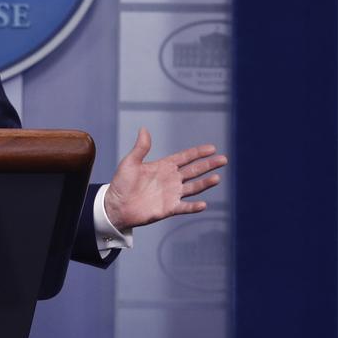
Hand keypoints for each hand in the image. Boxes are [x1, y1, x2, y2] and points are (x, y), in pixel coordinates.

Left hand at [103, 127, 226, 230]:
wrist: (115, 206)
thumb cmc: (121, 184)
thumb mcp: (130, 162)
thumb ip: (141, 148)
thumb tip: (144, 129)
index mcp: (163, 166)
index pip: (185, 157)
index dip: (198, 153)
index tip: (212, 148)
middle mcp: (170, 179)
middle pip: (194, 171)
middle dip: (208, 165)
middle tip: (223, 159)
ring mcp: (171, 194)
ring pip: (193, 187)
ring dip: (205, 183)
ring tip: (217, 178)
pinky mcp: (168, 208)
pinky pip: (184, 207)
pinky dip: (194, 206)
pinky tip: (203, 204)